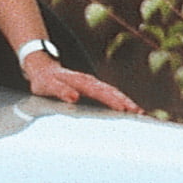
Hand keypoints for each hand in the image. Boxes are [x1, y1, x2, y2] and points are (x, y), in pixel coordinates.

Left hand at [25, 53, 139, 113]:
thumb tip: (74, 98)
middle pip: (111, 91)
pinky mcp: (94, 88)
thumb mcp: (47, 85)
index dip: (112, 100)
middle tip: (139, 113)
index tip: (124, 109)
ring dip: (126, 101)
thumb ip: (60, 90)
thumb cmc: (44, 81)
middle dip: (126, 102)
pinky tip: (129, 110)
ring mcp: (93, 84)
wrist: (42, 68)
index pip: (99, 92)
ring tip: (140, 113)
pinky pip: (110, 94)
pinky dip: (121, 101)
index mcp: (80, 81)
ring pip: (113, 92)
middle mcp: (89, 81)